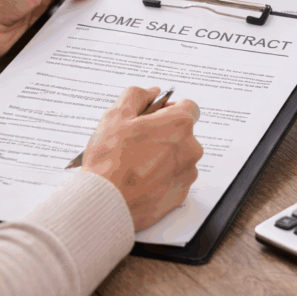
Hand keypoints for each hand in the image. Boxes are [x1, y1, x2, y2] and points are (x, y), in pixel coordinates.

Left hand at [0, 0, 97, 60]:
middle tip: (101, 17)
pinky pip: (58, 42)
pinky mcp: (38, 41)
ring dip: (77, 29)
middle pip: (72, 7)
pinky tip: (77, 45)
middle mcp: (40, 3)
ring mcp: (39, 23)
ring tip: (94, 32)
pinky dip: (66, 43)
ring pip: (68, 26)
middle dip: (85, 12)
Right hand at [83, 87, 202, 230]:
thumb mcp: (116, 116)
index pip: (189, 107)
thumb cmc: (110, 160)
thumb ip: (137, 96)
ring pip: (179, 157)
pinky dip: (161, 178)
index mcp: (179, 125)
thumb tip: (151, 92)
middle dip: (164, 134)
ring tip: (136, 164)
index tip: (155, 116)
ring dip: (163, 157)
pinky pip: (175, 179)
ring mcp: (187, 174)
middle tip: (138, 141)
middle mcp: (190, 148)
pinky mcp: (180, 195)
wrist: (106, 203)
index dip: (170, 109)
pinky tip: (140, 180)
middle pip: (183, 134)